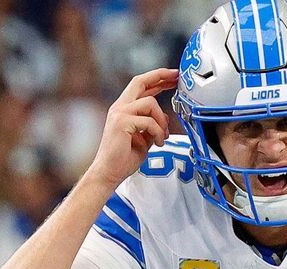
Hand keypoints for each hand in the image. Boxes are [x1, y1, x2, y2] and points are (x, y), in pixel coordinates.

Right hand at [88, 68, 178, 188]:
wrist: (109, 173)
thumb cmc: (124, 158)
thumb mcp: (144, 138)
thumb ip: (152, 125)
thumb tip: (165, 119)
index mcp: (124, 109)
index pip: (140, 86)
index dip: (157, 79)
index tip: (173, 77)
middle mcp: (119, 107)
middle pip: (140, 81)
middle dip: (160, 76)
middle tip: (176, 76)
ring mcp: (119, 113)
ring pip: (150, 103)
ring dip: (162, 120)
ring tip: (163, 137)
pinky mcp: (121, 123)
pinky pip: (148, 121)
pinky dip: (158, 132)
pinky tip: (158, 143)